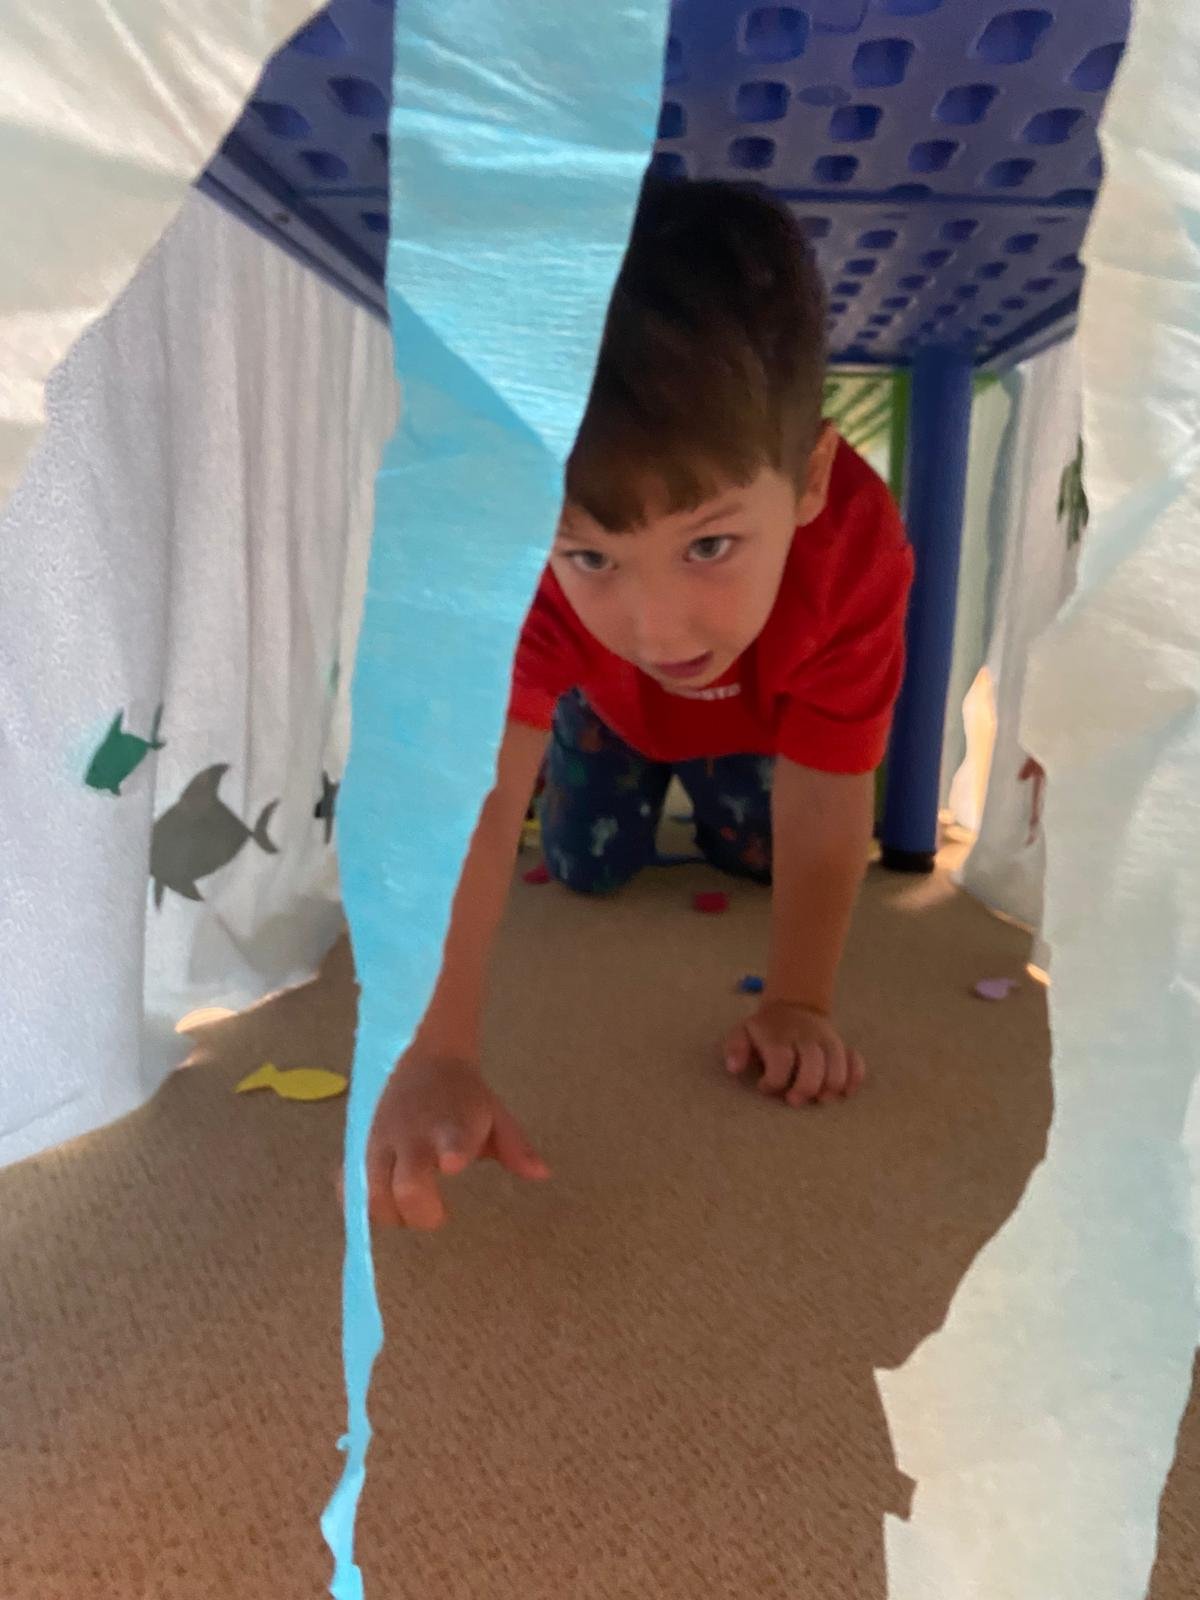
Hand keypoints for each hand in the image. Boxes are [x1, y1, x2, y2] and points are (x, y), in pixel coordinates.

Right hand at [339, 1055, 549, 1229]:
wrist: (423, 1055)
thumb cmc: (463, 1096)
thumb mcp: (495, 1114)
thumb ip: (515, 1147)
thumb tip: (541, 1174)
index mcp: (450, 1125)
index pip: (451, 1139)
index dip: (451, 1151)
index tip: (454, 1164)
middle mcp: (412, 1135)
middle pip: (405, 1185)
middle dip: (420, 1213)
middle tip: (437, 1214)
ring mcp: (380, 1141)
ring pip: (370, 1193)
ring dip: (389, 1215)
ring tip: (408, 1212)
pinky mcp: (358, 1147)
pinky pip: (347, 1186)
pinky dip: (358, 1204)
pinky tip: (377, 1206)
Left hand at [723, 1000, 865, 1106]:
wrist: (794, 1006)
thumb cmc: (766, 1030)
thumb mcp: (743, 1032)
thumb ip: (735, 1048)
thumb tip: (734, 1068)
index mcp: (779, 1036)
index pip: (781, 1061)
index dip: (773, 1081)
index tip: (765, 1086)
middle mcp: (806, 1038)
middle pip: (813, 1067)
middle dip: (804, 1090)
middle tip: (793, 1099)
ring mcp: (827, 1041)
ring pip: (838, 1068)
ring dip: (829, 1090)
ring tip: (818, 1098)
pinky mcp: (843, 1047)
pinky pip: (856, 1063)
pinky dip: (853, 1079)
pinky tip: (842, 1091)